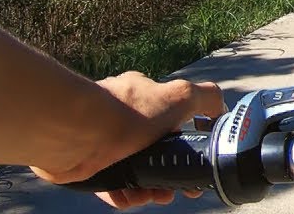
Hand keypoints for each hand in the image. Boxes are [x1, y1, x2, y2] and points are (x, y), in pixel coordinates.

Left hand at [32, 71, 224, 209]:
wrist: (73, 134)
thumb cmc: (126, 113)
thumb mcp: (179, 96)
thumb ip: (205, 97)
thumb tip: (220, 107)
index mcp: (144, 95)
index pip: (171, 118)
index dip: (185, 141)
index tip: (191, 161)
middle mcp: (122, 115)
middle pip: (153, 149)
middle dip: (166, 170)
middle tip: (172, 187)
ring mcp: (103, 140)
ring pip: (133, 168)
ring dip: (147, 186)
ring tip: (152, 196)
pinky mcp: (87, 162)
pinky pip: (111, 182)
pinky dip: (123, 194)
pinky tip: (130, 199)